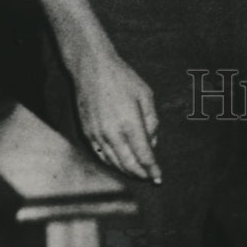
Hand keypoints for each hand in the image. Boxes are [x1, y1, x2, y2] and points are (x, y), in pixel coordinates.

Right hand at [73, 50, 161, 181]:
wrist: (91, 68)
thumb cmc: (122, 78)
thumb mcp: (145, 94)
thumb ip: (152, 121)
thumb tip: (152, 142)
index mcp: (130, 123)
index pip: (143, 155)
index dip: (152, 169)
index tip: (159, 178)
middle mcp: (112, 133)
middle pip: (128, 164)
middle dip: (141, 174)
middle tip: (150, 179)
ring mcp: (97, 135)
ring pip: (113, 163)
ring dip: (127, 171)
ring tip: (137, 174)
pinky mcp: (86, 133)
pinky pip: (101, 156)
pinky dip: (112, 164)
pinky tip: (119, 164)